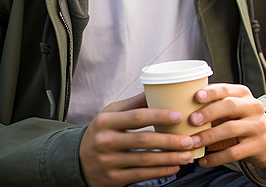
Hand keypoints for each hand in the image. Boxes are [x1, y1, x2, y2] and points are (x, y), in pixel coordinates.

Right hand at [79, 92, 196, 186]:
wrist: (76, 161)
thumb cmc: (101, 132)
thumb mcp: (110, 114)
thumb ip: (133, 104)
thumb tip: (158, 88)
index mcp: (106, 121)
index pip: (136, 117)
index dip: (159, 116)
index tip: (179, 116)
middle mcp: (105, 142)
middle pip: (143, 140)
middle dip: (170, 141)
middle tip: (190, 140)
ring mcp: (108, 162)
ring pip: (144, 160)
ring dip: (169, 158)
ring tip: (187, 155)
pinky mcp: (112, 179)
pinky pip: (141, 175)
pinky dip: (160, 171)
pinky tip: (174, 167)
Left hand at [189, 83, 265, 169]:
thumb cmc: (241, 121)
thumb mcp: (232, 109)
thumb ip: (214, 105)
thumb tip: (183, 107)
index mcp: (244, 94)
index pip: (226, 89)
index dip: (211, 92)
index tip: (196, 97)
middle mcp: (254, 107)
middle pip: (230, 106)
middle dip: (208, 112)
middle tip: (191, 120)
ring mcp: (259, 126)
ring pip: (230, 129)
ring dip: (208, 137)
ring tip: (192, 142)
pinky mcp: (260, 144)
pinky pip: (234, 152)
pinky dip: (216, 157)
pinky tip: (204, 160)